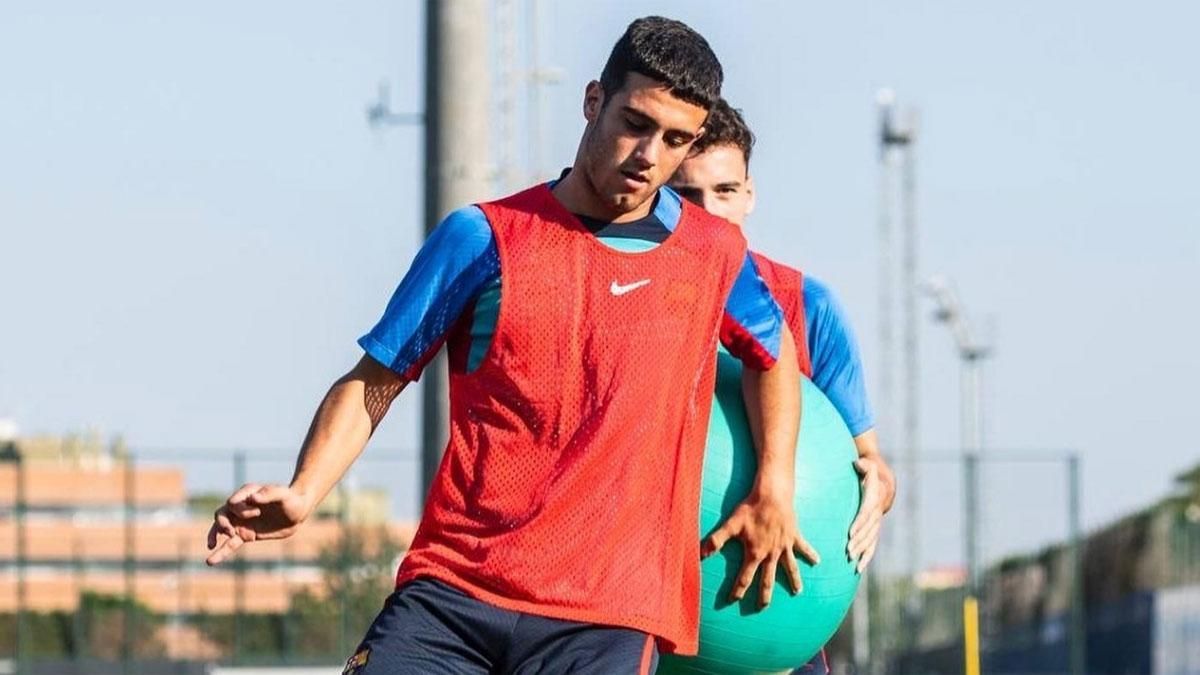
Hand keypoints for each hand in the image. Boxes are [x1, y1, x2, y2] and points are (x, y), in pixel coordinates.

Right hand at [205, 483, 311, 565]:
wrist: (298, 511)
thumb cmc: (291, 499)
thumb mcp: (283, 495)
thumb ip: (269, 494)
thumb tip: (253, 498)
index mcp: (247, 494)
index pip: (233, 502)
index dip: (240, 509)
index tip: (257, 512)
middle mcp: (241, 507)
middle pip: (222, 514)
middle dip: (222, 523)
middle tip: (231, 531)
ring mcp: (242, 522)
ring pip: (221, 528)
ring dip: (214, 535)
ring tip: (211, 545)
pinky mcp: (246, 535)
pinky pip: (230, 544)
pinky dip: (220, 552)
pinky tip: (210, 561)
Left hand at [702, 487, 819, 608]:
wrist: (772, 495)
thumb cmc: (750, 509)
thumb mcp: (731, 525)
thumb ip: (716, 540)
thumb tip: (700, 553)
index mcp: (755, 553)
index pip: (744, 578)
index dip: (738, 590)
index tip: (733, 601)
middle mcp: (771, 554)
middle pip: (767, 579)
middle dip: (764, 595)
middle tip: (763, 607)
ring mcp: (784, 546)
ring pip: (789, 568)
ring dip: (793, 580)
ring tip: (797, 592)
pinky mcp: (794, 536)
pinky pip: (804, 548)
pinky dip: (811, 554)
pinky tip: (817, 561)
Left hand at [848, 458, 884, 572]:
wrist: (884, 480)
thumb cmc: (870, 471)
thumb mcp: (868, 463)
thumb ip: (865, 465)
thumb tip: (859, 464)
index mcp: (876, 498)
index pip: (867, 513)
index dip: (860, 523)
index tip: (850, 533)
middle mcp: (879, 512)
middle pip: (869, 530)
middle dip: (859, 540)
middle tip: (847, 550)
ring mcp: (878, 522)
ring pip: (872, 539)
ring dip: (862, 550)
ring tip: (851, 559)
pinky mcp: (875, 529)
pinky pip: (873, 544)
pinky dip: (867, 556)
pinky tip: (858, 568)